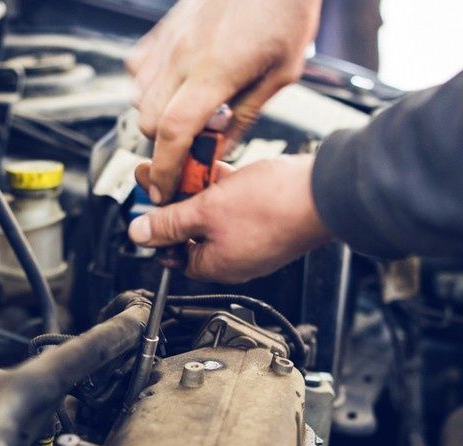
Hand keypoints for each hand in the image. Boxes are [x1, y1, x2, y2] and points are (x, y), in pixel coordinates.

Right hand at [127, 0, 320, 202]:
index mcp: (215, 72)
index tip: (166, 189)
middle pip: (148, 122)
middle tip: (188, 153)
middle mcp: (183, 56)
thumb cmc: (284, 11)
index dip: (165, 169)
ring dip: (156, 118)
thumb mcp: (280, 75)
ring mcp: (169, 41)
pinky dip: (148, 88)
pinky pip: (138, 69)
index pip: (173, 132)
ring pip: (138, 98)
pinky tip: (175, 87)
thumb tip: (221, 148)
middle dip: (163, 147)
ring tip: (187, 117)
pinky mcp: (163, 29)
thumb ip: (245, 116)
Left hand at [128, 155, 329, 283]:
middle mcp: (234, 256)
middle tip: (161, 177)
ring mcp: (250, 235)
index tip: (147, 204)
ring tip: (187, 163)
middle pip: (191, 230)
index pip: (172, 254)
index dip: (157, 229)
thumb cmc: (272, 209)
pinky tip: (215, 163)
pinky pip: (234, 201)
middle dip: (175, 201)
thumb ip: (169, 223)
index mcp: (216, 266)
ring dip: (197, 187)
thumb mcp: (205, 212)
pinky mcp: (264, 215)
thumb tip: (140, 234)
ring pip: (212, 211)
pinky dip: (221, 183)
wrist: (322, 192)